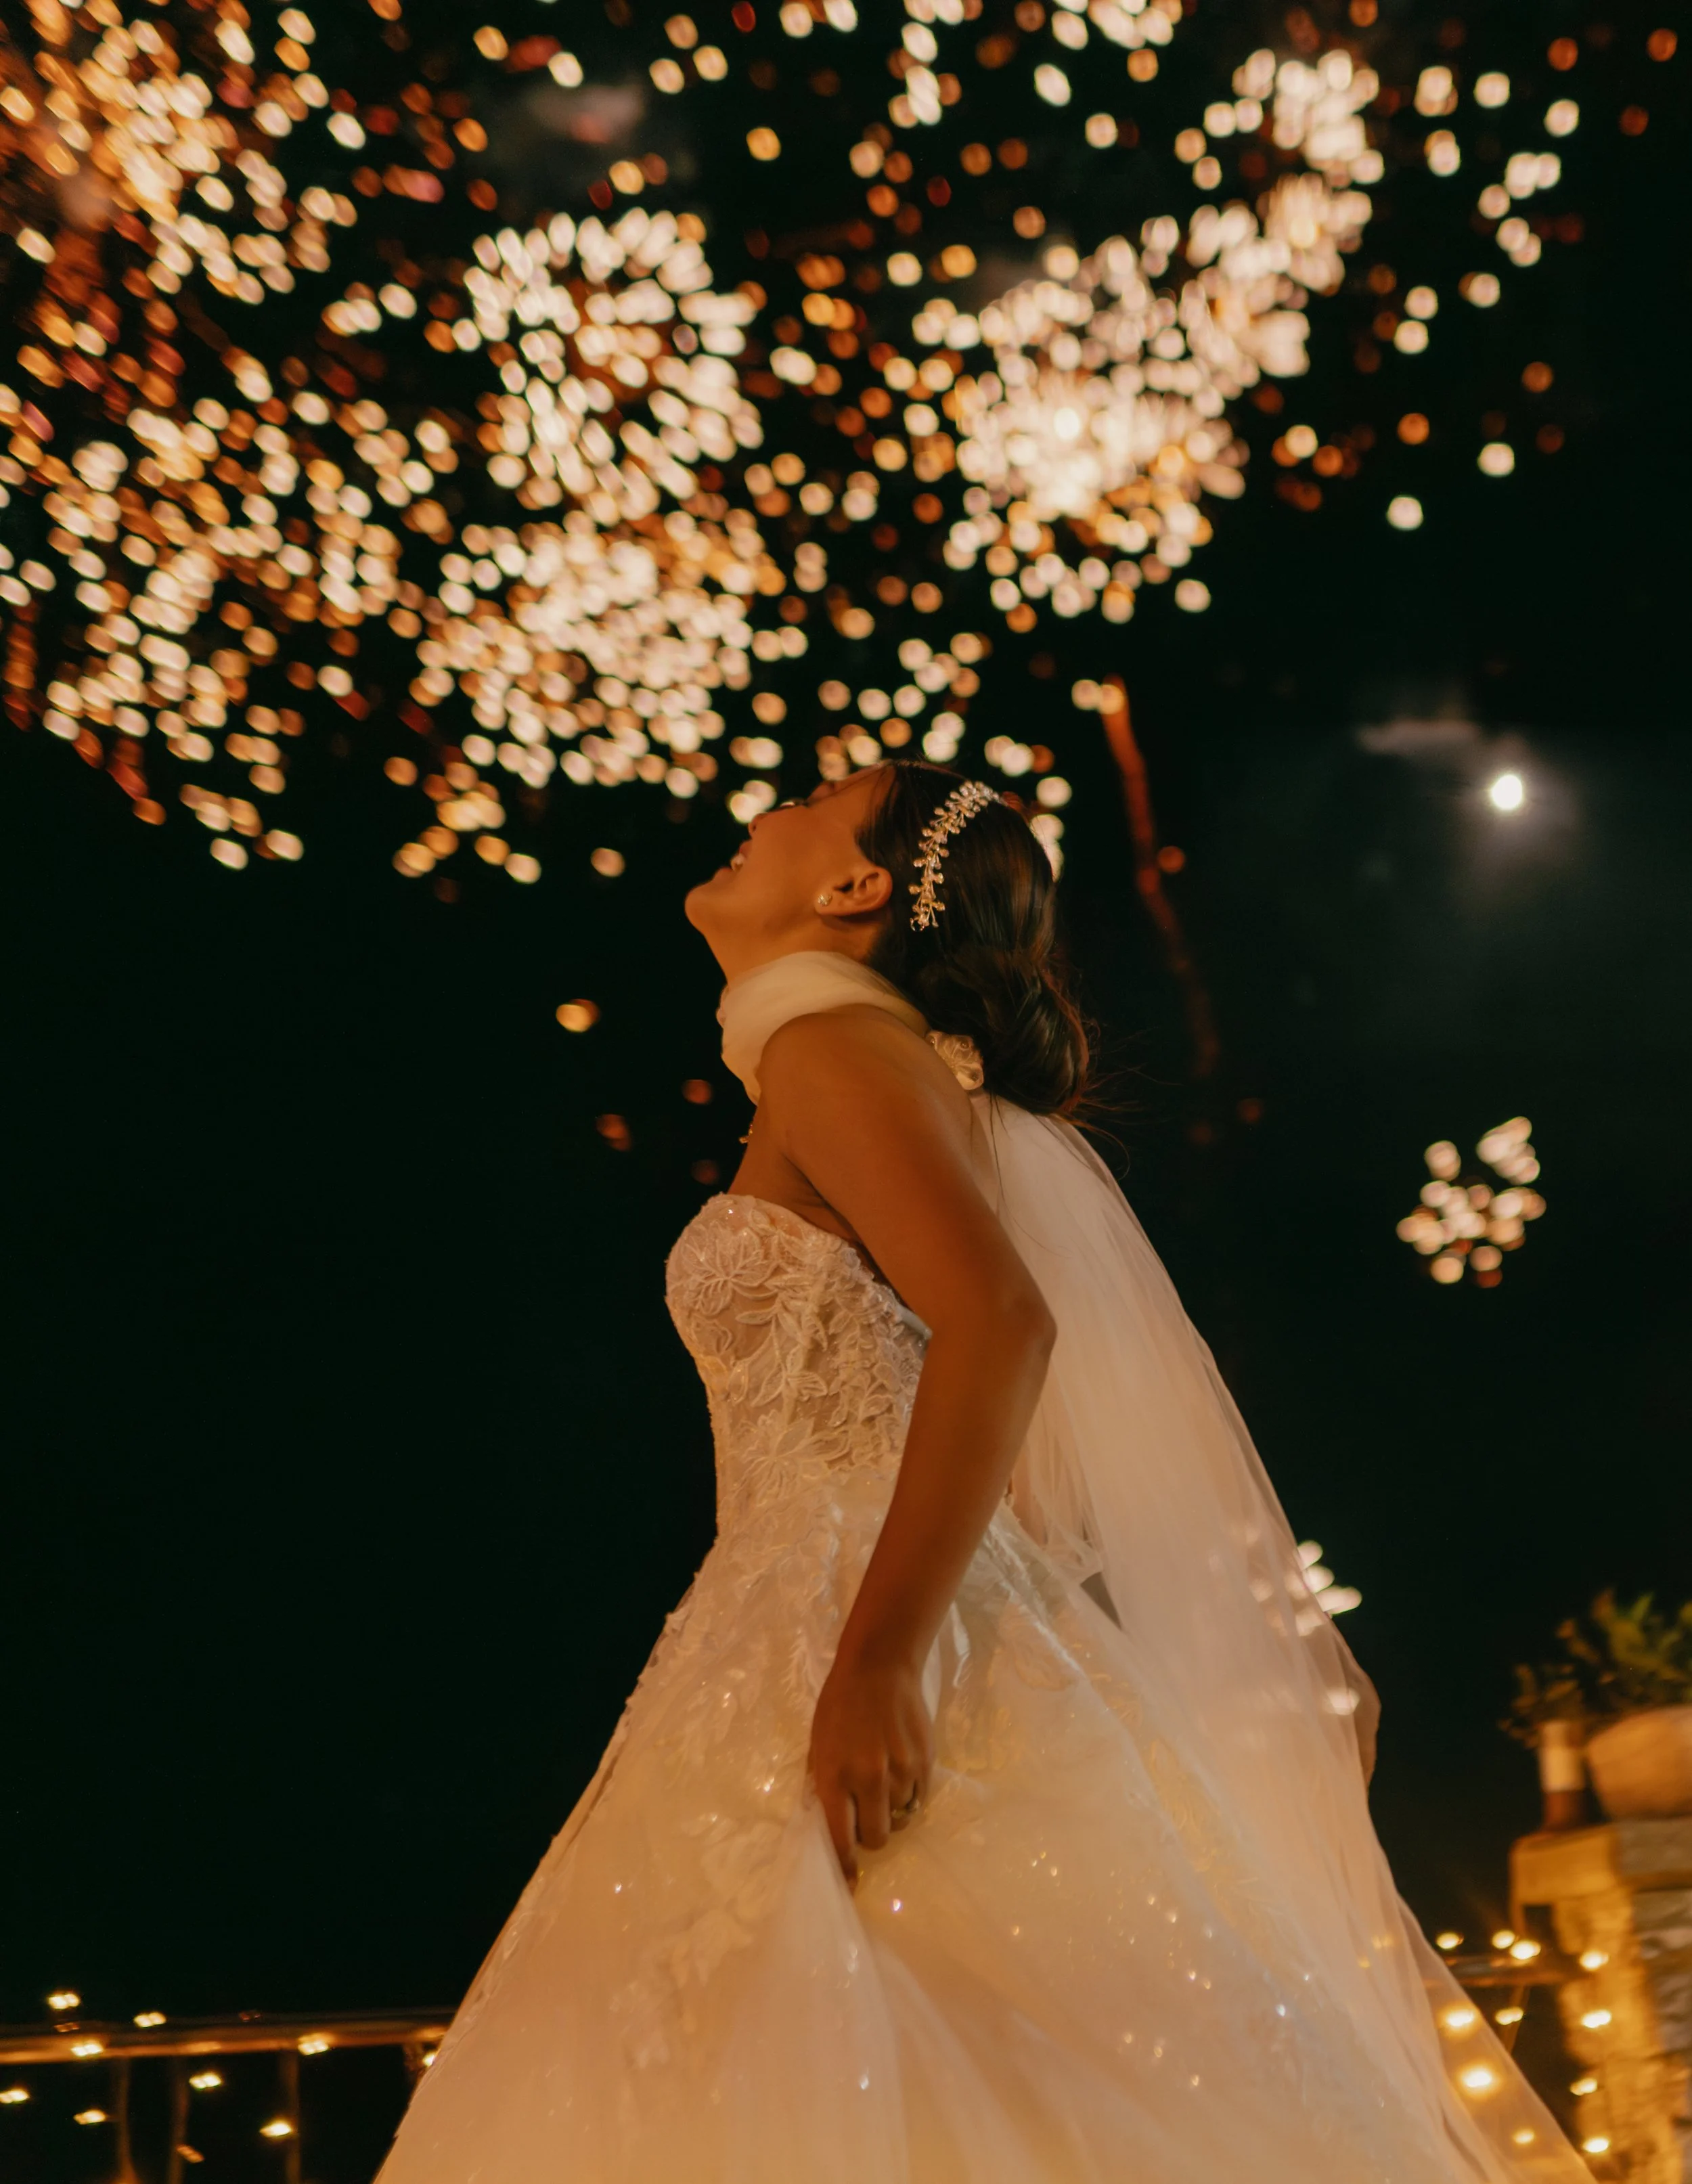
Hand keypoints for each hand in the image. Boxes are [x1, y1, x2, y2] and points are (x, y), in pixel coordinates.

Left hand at [807, 1642, 933, 1886]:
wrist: (880, 1667)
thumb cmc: (839, 1704)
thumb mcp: (817, 1743)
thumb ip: (821, 1784)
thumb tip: (826, 1822)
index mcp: (834, 1776)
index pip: (840, 1837)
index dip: (845, 1866)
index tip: (849, 1881)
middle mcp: (868, 1779)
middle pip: (877, 1837)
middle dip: (870, 1835)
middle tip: (866, 1815)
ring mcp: (901, 1772)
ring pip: (900, 1819)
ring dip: (891, 1812)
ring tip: (884, 1784)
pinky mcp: (925, 1763)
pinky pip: (919, 1799)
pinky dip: (910, 1796)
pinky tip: (901, 1773)